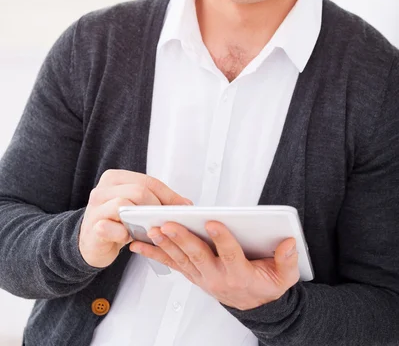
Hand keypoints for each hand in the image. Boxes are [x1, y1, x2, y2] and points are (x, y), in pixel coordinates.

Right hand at [79, 170, 191, 267]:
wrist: (90, 244)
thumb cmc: (116, 223)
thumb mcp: (135, 207)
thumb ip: (154, 201)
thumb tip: (185, 204)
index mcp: (115, 178)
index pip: (148, 181)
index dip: (169, 195)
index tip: (184, 207)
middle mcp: (102, 189)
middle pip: (139, 191)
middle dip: (158, 207)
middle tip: (168, 221)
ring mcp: (95, 208)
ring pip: (125, 205)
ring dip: (141, 220)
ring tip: (148, 230)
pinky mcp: (91, 227)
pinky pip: (111, 227)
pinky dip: (122, 234)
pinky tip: (126, 238)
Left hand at [129, 221, 298, 309]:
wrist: (254, 306)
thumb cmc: (266, 285)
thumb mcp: (285, 277)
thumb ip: (287, 260)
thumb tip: (289, 242)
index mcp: (240, 274)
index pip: (230, 254)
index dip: (222, 239)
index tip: (213, 222)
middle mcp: (218, 276)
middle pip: (198, 255)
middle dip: (183, 238)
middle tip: (170, 223)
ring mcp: (202, 277)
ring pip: (182, 259)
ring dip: (165, 244)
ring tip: (153, 229)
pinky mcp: (193, 275)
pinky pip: (172, 263)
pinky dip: (155, 253)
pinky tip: (140, 244)